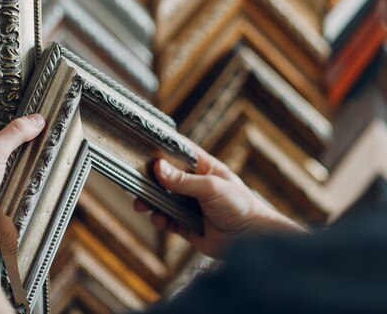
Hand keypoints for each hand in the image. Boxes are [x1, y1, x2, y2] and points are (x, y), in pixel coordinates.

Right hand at [134, 144, 303, 257]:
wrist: (251, 239)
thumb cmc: (240, 206)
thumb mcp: (211, 187)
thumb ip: (184, 180)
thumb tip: (158, 168)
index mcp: (205, 168)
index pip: (181, 153)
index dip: (163, 149)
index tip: (142, 146)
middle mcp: (196, 185)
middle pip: (167, 178)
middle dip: (150, 180)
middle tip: (134, 181)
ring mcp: (191, 206)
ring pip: (164, 201)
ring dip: (151, 202)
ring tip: (141, 204)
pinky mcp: (188, 226)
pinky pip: (168, 221)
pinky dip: (160, 220)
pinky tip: (158, 219)